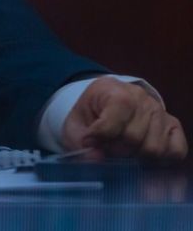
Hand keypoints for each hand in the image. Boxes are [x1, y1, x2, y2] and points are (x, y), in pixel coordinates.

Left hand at [62, 76, 186, 160]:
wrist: (104, 101)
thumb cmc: (90, 113)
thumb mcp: (75, 124)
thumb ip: (80, 142)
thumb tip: (97, 158)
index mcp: (115, 91)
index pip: (113, 121)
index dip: (99, 137)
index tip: (89, 141)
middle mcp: (142, 99)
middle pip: (133, 139)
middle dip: (116, 150)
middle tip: (107, 147)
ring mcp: (160, 112)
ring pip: (154, 148)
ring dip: (136, 156)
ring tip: (124, 150)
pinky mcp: (173, 126)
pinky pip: (176, 151)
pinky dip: (161, 159)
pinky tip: (144, 154)